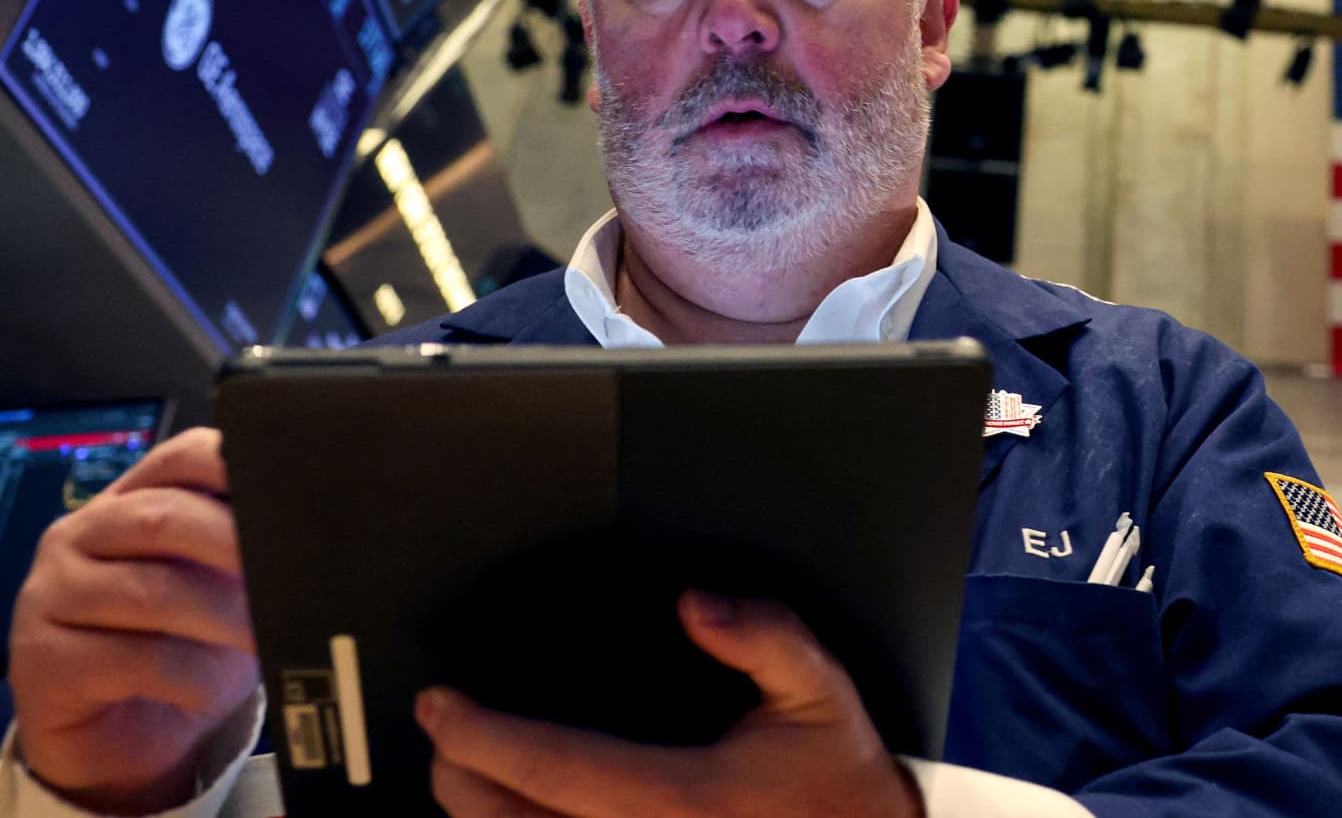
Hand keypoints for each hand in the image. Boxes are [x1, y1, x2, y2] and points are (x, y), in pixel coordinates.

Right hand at [9, 427, 259, 814]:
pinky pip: (133, 658)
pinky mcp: (43, 658)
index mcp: (131, 503)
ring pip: (151, 590)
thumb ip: (249, 552)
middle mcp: (81, 536)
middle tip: (290, 577)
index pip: (182, 457)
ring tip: (263, 638)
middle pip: (164, 518)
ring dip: (222, 618)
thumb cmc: (182, 651)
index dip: (236, 467)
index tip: (289, 493)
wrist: (121, 735)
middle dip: (236, 547)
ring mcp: (52, 594)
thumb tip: (315, 536)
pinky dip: (187, 676)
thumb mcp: (224, 593)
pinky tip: (206, 691)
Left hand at [417, 591, 923, 817]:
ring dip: (478, 816)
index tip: (444, 706)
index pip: (548, 768)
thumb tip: (699, 605)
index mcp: (678, 800)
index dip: (479, 734)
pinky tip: (514, 813)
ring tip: (467, 773)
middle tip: (446, 732)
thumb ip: (765, 637)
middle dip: (457, 773)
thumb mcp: (818, 693)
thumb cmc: (837, 786)